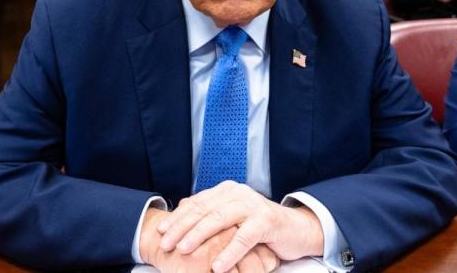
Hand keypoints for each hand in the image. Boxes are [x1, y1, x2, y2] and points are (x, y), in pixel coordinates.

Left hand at [156, 181, 323, 272]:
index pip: (196, 202)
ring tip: (183, 250)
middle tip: (165, 243)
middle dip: (181, 227)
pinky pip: (243, 237)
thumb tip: (182, 205)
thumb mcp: (233, 216)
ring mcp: (252, 206)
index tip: (160, 231)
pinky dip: (229, 252)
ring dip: (198, 236)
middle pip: (204, 210)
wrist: (296, 229)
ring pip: (219, 219)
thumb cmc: (260, 226)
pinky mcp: (266, 221)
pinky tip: (217, 266)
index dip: (177, 217)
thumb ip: (211, 210)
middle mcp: (238, 193)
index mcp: (227, 191)